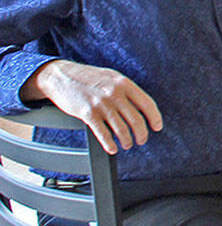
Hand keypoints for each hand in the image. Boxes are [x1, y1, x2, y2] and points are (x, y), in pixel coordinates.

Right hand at [21, 60, 162, 153]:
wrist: (61, 76)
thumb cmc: (88, 78)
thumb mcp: (112, 78)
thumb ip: (126, 90)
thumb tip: (140, 106)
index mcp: (124, 84)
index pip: (147, 103)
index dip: (155, 118)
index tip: (157, 127)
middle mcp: (115, 93)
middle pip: (136, 119)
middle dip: (141, 134)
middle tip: (141, 140)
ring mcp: (101, 104)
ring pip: (121, 129)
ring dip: (126, 141)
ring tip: (127, 145)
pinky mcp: (87, 113)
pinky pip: (103, 133)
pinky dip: (109, 144)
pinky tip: (112, 148)